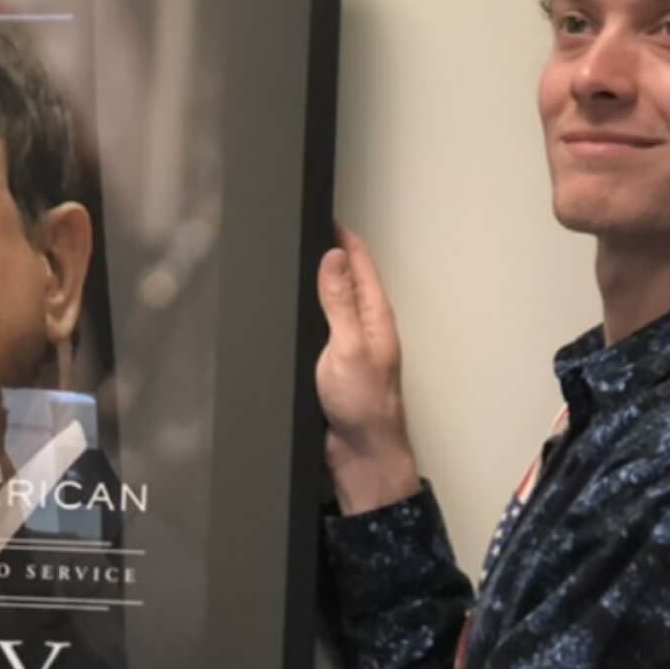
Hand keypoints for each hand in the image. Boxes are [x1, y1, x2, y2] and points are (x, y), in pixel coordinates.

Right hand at [316, 226, 420, 513]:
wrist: (360, 454)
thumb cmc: (363, 406)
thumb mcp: (348, 346)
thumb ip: (339, 302)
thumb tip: (334, 257)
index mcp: (374, 316)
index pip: (359, 263)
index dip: (342, 236)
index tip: (323, 214)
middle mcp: (364, 327)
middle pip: (346, 280)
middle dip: (329, 253)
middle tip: (306, 230)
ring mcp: (349, 347)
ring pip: (332, 305)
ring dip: (319, 284)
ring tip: (299, 261)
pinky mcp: (332, 367)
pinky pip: (320, 330)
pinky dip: (309, 314)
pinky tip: (295, 313)